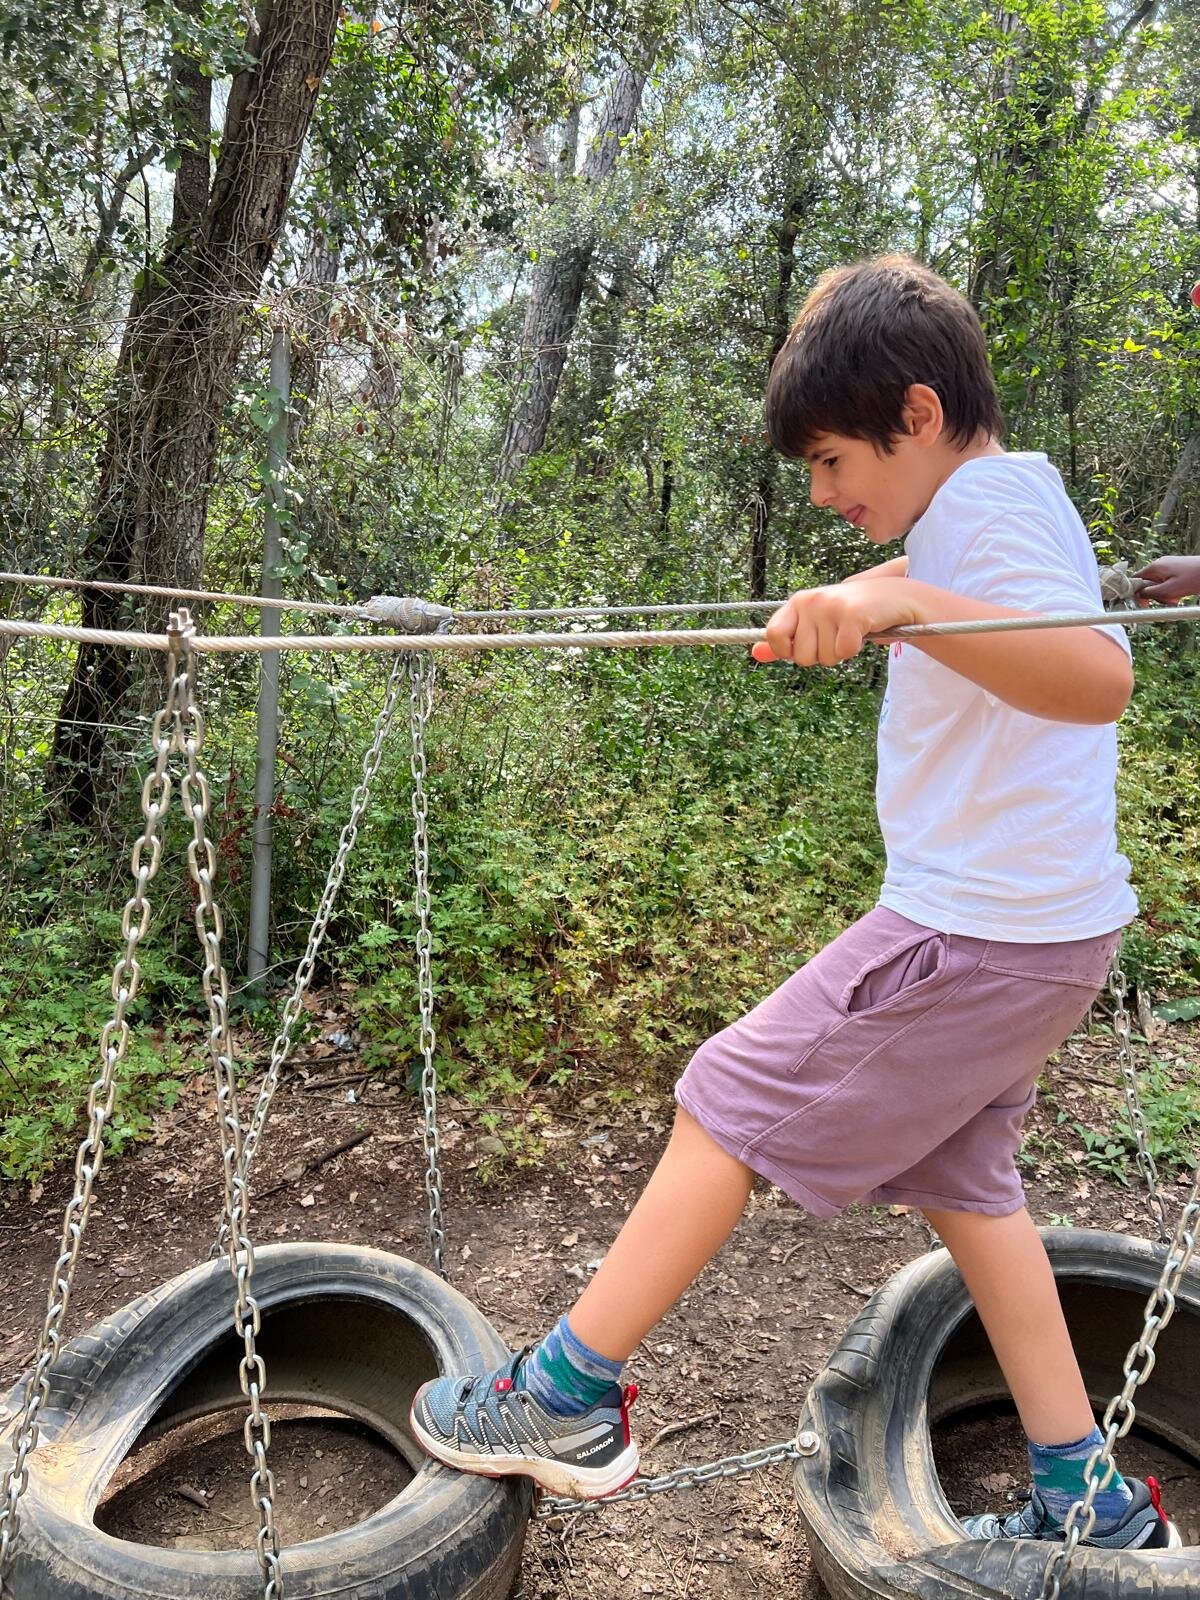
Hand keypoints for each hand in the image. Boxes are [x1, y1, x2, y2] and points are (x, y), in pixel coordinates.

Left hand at [751, 579, 920, 666]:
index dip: (788, 650)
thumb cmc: (849, 614)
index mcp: (798, 602)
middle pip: (802, 657)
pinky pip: (844, 652)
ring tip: (850, 631)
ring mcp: (831, 606)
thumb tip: (755, 654)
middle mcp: (811, 600)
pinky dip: (855, 649)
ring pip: (825, 658)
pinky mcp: (852, 615)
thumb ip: (785, 639)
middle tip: (837, 634)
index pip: (773, 635)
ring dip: (840, 652)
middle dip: (822, 655)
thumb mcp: (814, 623)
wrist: (892, 598)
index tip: (805, 646)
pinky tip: (863, 631)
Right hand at [1133, 555, 1199, 605]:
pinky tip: (1180, 595)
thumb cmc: (1193, 579)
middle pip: (1148, 583)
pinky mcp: (1177, 569)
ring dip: (1165, 595)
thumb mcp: (1169, 590)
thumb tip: (1137, 595)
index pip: (1136, 579)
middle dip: (1155, 595)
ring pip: (1159, 584)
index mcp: (1155, 567)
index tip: (1144, 604)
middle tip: (1166, 602)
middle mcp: (1160, 564)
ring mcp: (1169, 566)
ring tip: (1176, 599)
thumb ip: (1150, 593)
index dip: (1137, 593)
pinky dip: (1171, 591)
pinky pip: (1168, 582)